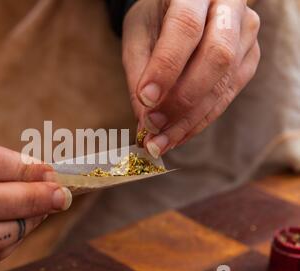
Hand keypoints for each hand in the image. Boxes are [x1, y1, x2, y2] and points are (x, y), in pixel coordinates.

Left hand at [123, 0, 260, 156]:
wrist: (186, 7)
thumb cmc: (156, 17)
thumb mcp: (138, 33)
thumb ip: (138, 70)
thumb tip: (144, 118)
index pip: (185, 28)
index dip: (166, 67)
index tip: (145, 100)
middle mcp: (230, 8)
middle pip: (217, 56)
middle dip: (182, 100)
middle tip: (153, 127)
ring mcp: (246, 35)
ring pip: (224, 83)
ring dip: (189, 120)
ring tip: (160, 142)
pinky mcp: (248, 61)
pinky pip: (226, 97)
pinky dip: (199, 121)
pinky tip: (177, 136)